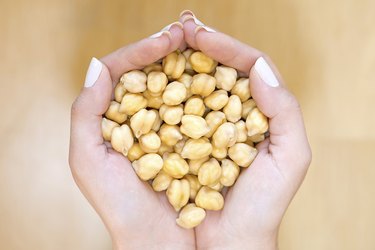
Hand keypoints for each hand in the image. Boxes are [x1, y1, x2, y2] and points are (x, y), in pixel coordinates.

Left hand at [69, 23, 194, 249]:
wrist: (159, 243)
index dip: (143, 51)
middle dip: (168, 49)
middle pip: (153, 74)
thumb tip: (98, 64)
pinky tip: (216, 75)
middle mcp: (143, 119)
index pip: (124, 72)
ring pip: (178, 86)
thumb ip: (85, 112)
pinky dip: (207, 91)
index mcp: (114, 119)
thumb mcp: (87, 161)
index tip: (166, 39)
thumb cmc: (120, 207)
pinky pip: (200, 110)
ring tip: (201, 43)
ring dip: (189, 64)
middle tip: (186, 30)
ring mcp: (170, 127)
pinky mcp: (194, 141)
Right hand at [180, 11, 311, 249]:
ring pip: (191, 86)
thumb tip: (257, 66)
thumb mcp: (290, 157)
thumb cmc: (263, 206)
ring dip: (178, 63)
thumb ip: (284, 109)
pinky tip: (150, 76)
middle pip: (217, 70)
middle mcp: (229, 115)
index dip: (225, 46)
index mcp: (258, 113)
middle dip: (199, 46)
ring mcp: (202, 127)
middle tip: (179, 26)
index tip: (200, 33)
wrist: (229, 243)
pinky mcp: (179, 142)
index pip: (246, 67)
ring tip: (164, 41)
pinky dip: (161, 93)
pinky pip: (170, 112)